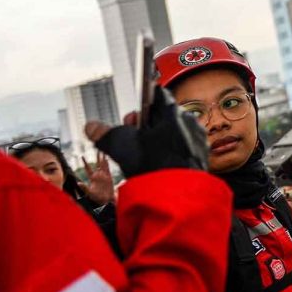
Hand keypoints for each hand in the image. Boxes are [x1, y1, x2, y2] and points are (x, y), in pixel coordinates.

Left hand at [80, 153, 115, 205]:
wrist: (105, 200)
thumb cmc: (96, 198)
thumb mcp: (89, 193)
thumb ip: (84, 187)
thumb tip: (78, 183)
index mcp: (92, 178)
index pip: (88, 168)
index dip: (85, 162)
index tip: (82, 156)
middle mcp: (98, 175)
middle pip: (97, 164)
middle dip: (97, 157)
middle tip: (97, 149)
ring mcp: (104, 176)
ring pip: (103, 165)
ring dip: (103, 159)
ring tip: (103, 152)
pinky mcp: (109, 177)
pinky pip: (108, 169)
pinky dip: (107, 163)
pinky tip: (107, 159)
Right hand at [86, 88, 208, 176]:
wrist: (175, 195)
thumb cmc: (152, 166)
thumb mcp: (121, 146)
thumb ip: (104, 134)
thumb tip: (91, 127)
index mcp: (173, 113)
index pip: (157, 95)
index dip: (140, 105)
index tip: (131, 118)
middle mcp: (189, 122)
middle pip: (164, 115)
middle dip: (145, 124)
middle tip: (133, 138)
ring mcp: (197, 139)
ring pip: (173, 131)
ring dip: (157, 138)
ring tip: (144, 154)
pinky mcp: (201, 155)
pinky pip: (181, 146)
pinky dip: (169, 151)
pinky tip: (158, 163)